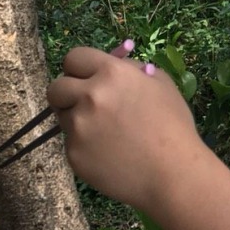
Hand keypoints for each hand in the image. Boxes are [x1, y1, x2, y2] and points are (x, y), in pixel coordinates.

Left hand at [48, 48, 203, 216]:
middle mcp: (89, 96)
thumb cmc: (173, 125)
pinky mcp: (73, 155)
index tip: (87, 77)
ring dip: (77, 119)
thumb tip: (116, 64)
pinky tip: (109, 152)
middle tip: (84, 103)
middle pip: (56, 87)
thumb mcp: (160, 84)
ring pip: (63, 116)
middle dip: (67, 93)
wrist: (172, 172)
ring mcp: (78, 127)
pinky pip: (72, 143)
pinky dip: (85, 145)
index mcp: (112, 73)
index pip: (74, 57)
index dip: (80, 67)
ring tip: (105, 132)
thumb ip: (132, 69)